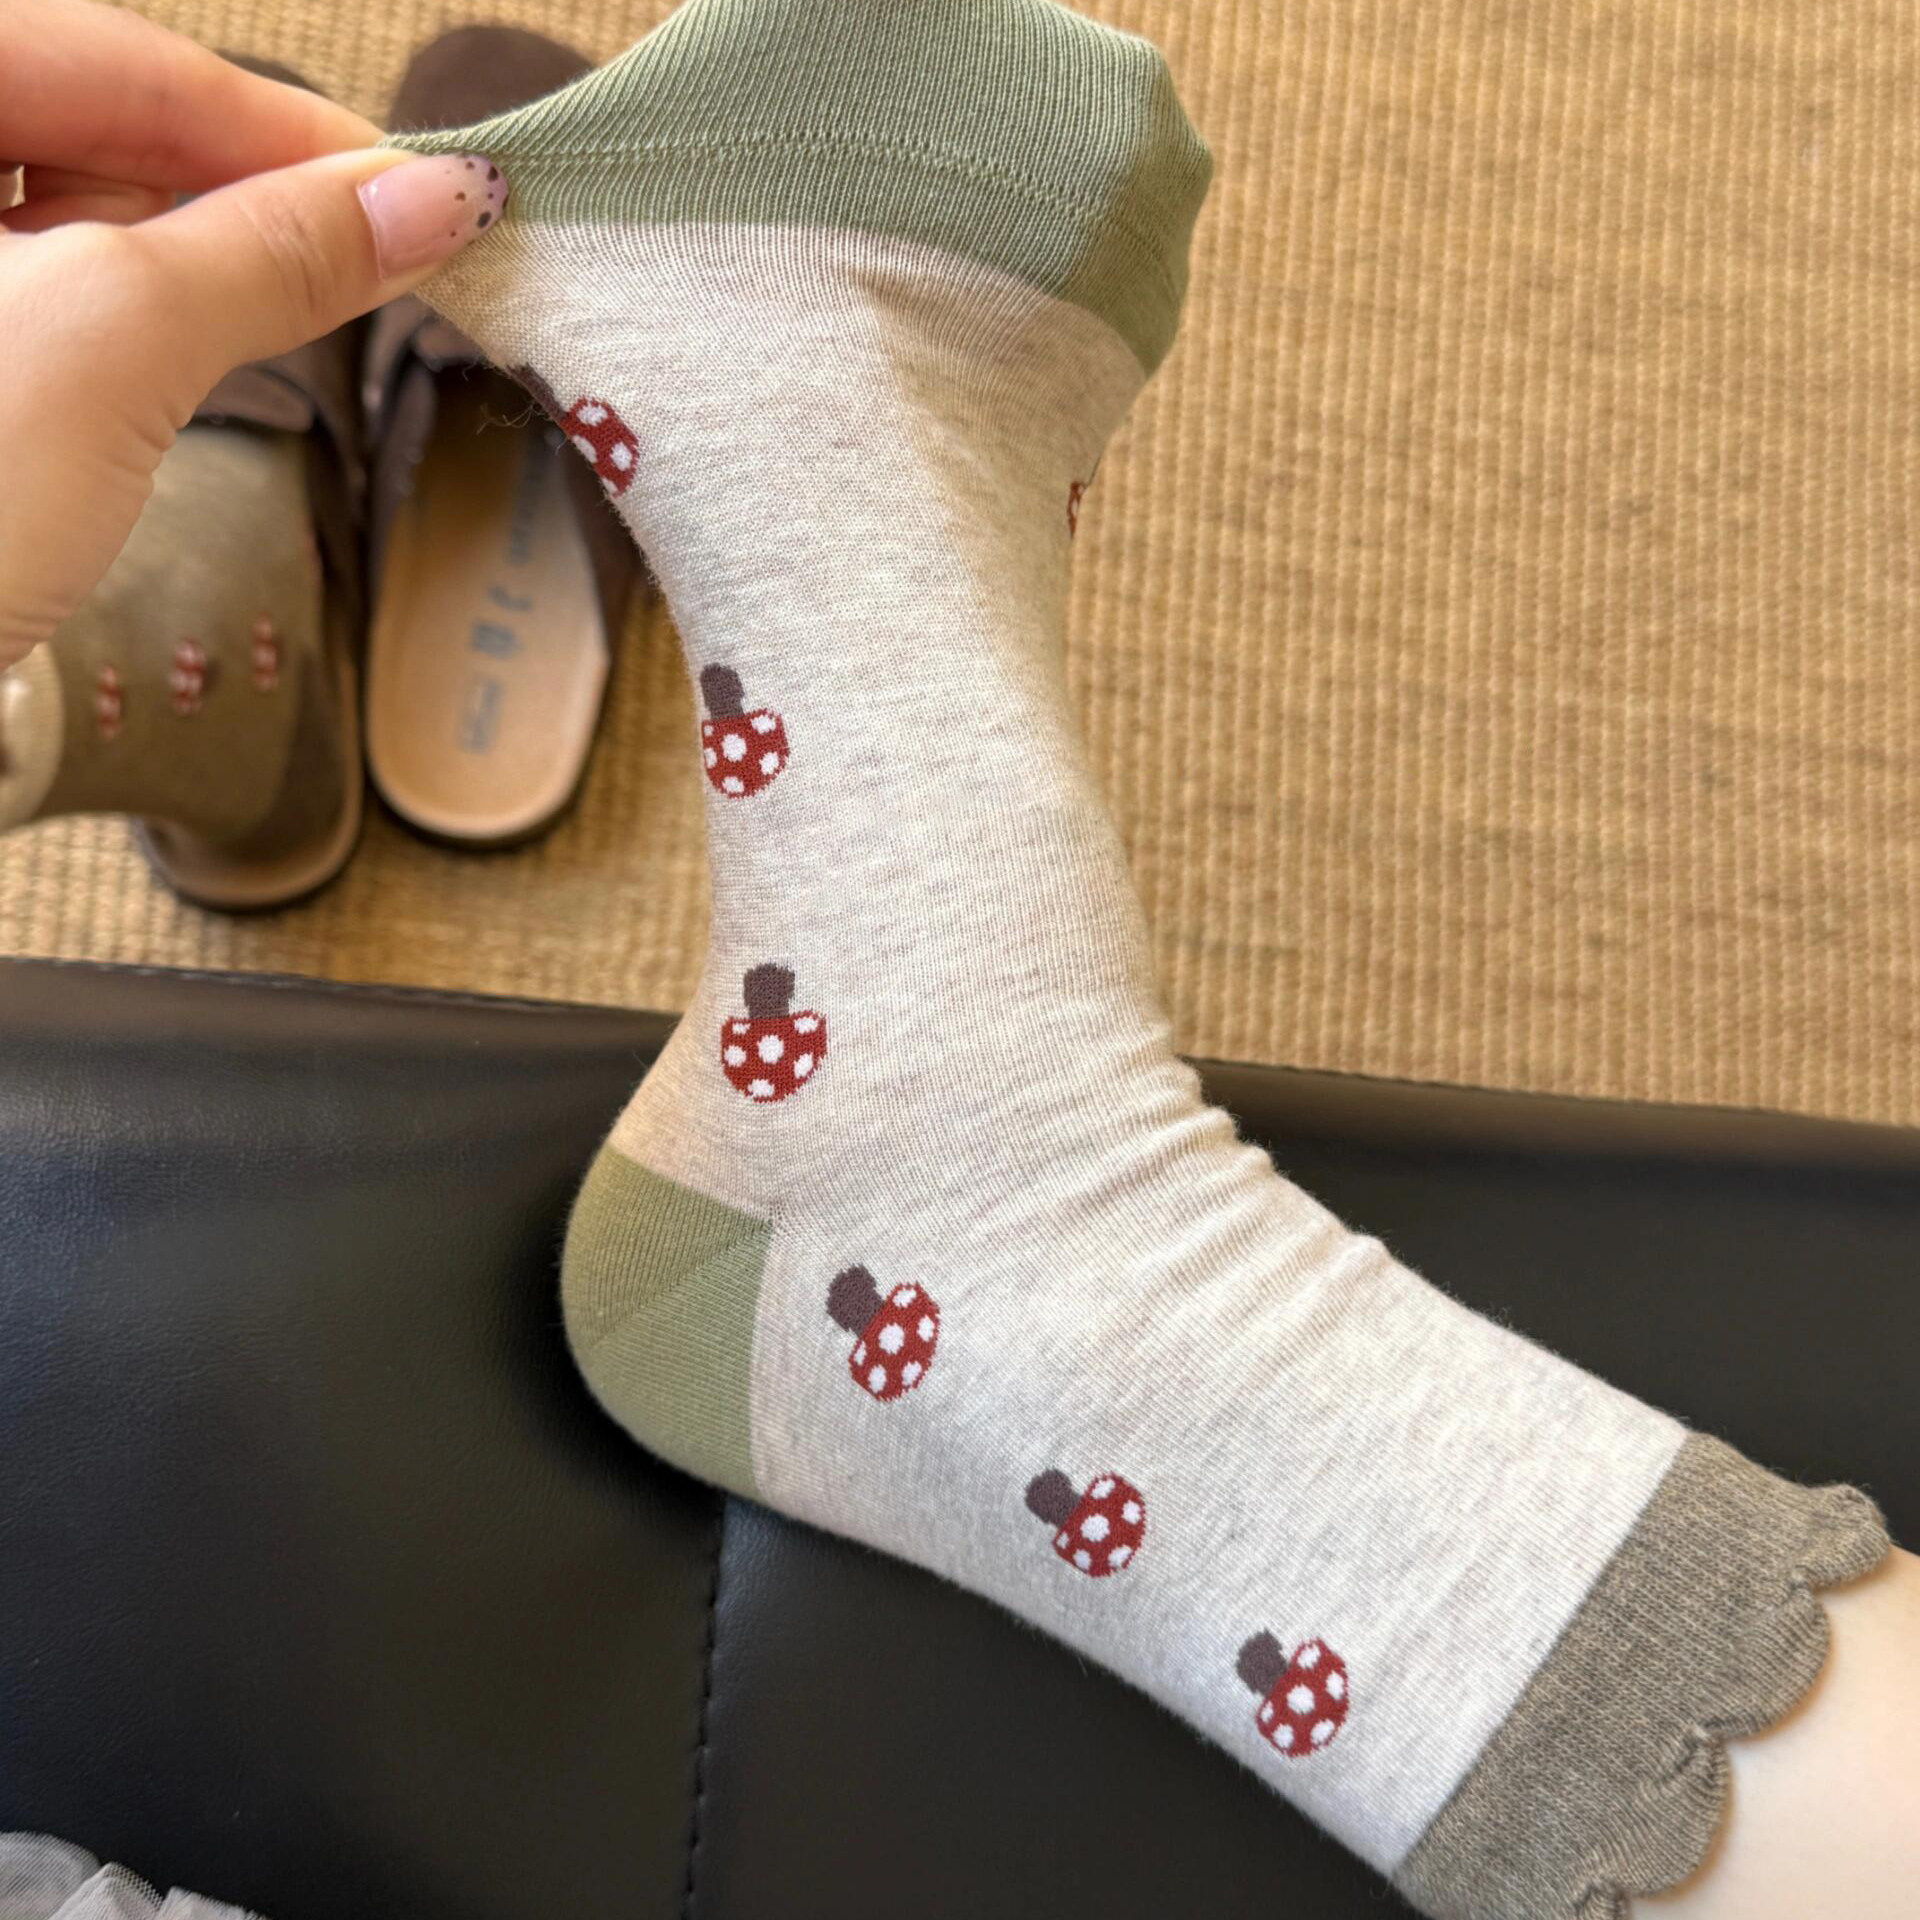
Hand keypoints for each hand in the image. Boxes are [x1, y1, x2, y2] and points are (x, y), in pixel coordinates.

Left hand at [0, 0, 499, 668]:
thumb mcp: (111, 343)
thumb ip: (271, 249)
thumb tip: (430, 201)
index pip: (107, 52)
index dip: (276, 119)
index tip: (409, 187)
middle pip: (84, 117)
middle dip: (235, 180)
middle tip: (365, 247)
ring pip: (63, 201)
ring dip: (189, 245)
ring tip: (288, 300)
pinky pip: (37, 281)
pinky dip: (130, 303)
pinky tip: (185, 342)